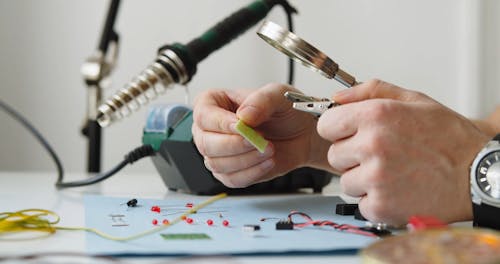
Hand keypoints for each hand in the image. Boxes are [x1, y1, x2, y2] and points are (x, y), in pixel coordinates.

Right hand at [192, 83, 328, 187]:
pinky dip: (252, 173)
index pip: (203, 115)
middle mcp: (211, 129)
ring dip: (247, 160)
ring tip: (269, 149)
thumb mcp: (278, 95)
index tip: (241, 125)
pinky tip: (268, 162)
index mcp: (214, 103)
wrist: (302, 134)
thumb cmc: (285, 111)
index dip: (220, 123)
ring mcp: (217, 152)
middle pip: (205, 143)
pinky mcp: (230, 172)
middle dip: (235, 145)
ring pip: (217, 164)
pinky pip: (232, 179)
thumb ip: (261, 100)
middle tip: (260, 140)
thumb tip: (244, 115)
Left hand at [317, 79, 489, 225]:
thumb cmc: (449, 139)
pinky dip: (375, 200)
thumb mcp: (414, 100)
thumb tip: (338, 97)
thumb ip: (371, 91)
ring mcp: (376, 178)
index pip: (325, 125)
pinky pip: (360, 203)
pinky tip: (396, 190)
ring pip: (345, 181)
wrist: (478, 174)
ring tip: (391, 173)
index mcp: (376, 116)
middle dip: (352, 156)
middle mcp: (372, 146)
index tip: (348, 134)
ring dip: (362, 180)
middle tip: (379, 155)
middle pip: (333, 155)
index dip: (337, 130)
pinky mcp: (381, 206)